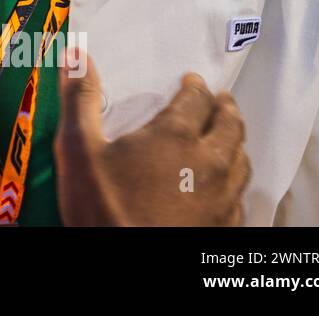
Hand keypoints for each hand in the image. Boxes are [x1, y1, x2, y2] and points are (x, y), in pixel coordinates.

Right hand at [55, 51, 249, 225]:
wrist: (124, 264)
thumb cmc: (102, 204)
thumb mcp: (79, 148)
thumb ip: (80, 99)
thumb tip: (77, 55)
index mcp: (176, 136)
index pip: (197, 99)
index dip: (195, 85)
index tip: (190, 79)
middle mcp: (209, 162)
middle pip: (230, 126)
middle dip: (225, 108)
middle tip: (219, 99)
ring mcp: (222, 197)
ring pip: (242, 160)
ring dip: (235, 142)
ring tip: (225, 136)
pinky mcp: (225, 226)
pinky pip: (240, 196)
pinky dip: (234, 180)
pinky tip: (222, 185)